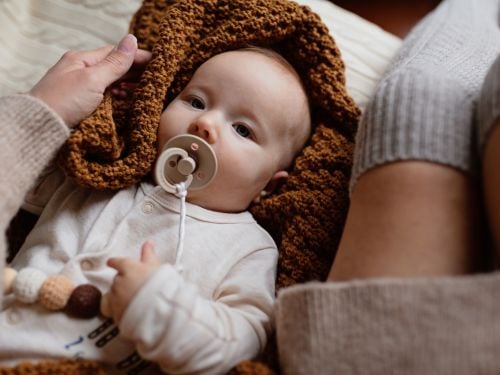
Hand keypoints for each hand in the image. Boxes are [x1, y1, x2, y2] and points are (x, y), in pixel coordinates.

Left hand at [29, 34, 150, 126]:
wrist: (42, 130)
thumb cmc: (64, 102)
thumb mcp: (93, 79)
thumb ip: (115, 63)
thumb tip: (132, 40)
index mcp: (81, 60)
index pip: (115, 53)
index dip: (137, 56)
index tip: (157, 61)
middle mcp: (81, 72)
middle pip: (114, 68)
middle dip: (135, 72)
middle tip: (155, 78)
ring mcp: (82, 89)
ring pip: (112, 83)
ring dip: (128, 85)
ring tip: (144, 91)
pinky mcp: (83, 106)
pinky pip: (107, 97)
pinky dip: (120, 98)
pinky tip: (127, 101)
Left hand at [105, 240, 161, 321]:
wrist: (158, 309)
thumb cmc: (160, 285)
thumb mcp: (157, 266)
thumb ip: (149, 254)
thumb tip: (148, 243)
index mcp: (129, 268)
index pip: (117, 262)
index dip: (115, 263)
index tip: (112, 262)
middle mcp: (119, 281)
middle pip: (117, 279)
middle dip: (124, 282)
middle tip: (135, 286)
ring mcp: (115, 297)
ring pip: (113, 293)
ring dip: (120, 294)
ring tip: (133, 299)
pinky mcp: (114, 312)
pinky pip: (109, 308)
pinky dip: (114, 307)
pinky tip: (123, 309)